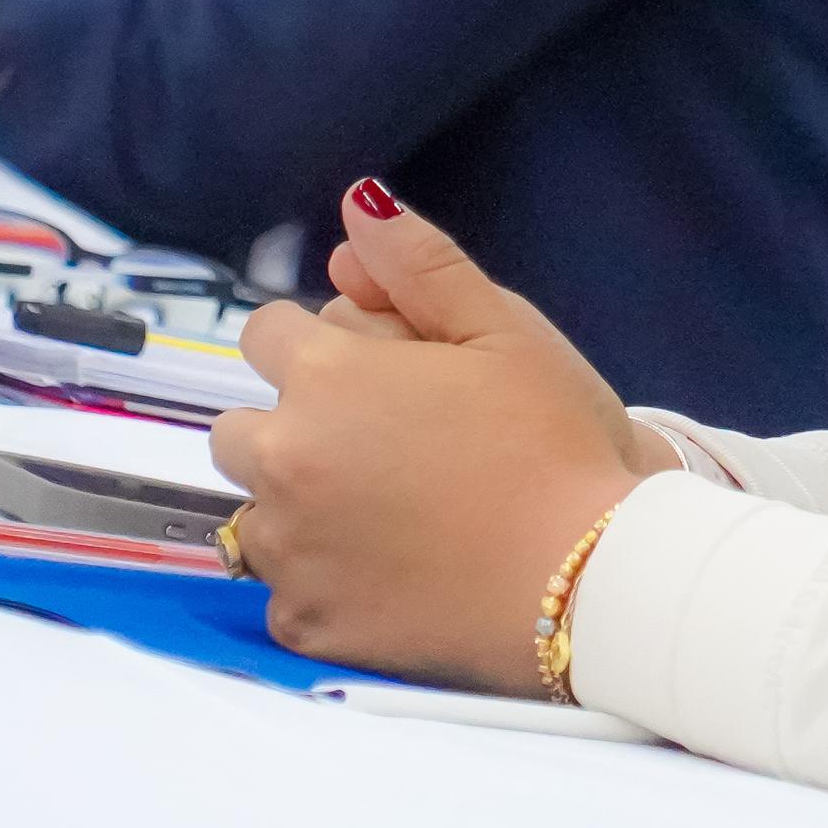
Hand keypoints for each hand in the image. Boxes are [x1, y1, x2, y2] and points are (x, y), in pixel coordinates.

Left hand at [210, 182, 662, 693]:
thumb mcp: (505, 330)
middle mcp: (284, 459)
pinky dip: (320, 587)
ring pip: (254, 515)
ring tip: (386, 519)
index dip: (320, 348)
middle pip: (240, 429)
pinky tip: (386, 578)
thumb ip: (419, 263)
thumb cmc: (555, 444)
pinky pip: (282, 596)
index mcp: (326, 376)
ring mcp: (288, 549)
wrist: (587, 579)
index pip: (264, 333)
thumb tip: (356, 203)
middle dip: (295, 430)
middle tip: (383, 452)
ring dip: (298, 510)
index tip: (375, 377)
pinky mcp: (306, 624)